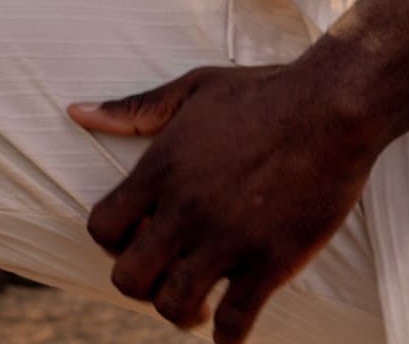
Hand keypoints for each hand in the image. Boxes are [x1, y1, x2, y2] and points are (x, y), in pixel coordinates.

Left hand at [69, 61, 380, 339]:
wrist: (331, 109)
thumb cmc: (261, 94)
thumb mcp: (190, 89)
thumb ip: (133, 109)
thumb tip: (77, 112)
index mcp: (160, 169)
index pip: (102, 228)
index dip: (113, 242)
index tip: (137, 239)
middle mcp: (185, 209)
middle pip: (128, 278)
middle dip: (138, 286)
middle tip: (161, 278)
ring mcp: (226, 239)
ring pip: (174, 305)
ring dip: (179, 313)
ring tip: (195, 307)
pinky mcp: (270, 262)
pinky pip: (235, 320)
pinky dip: (227, 335)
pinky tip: (229, 328)